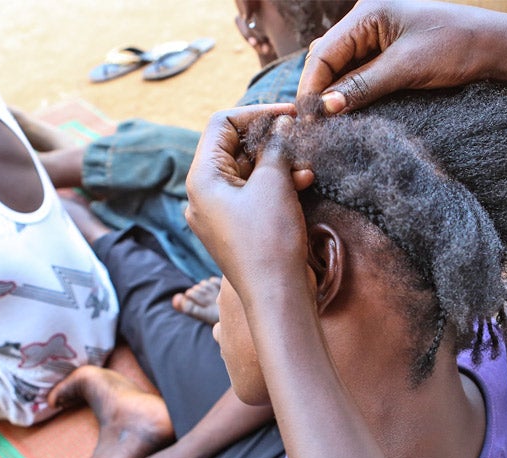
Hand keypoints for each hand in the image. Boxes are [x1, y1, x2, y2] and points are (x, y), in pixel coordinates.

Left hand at [185, 104, 313, 302]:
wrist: (276, 296)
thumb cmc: (270, 240)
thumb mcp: (274, 183)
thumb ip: (275, 147)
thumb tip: (282, 124)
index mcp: (201, 179)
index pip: (222, 125)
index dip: (257, 113)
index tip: (290, 113)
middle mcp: (203, 195)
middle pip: (233, 148)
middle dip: (269, 140)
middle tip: (300, 135)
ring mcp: (218, 214)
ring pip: (246, 173)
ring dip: (276, 163)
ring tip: (305, 167)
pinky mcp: (236, 229)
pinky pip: (252, 196)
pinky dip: (274, 185)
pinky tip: (301, 183)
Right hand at [297, 0, 494, 112]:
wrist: (494, 49)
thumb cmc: (455, 47)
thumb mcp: (405, 68)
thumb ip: (363, 86)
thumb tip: (326, 108)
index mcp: (367, 13)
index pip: (323, 52)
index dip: (311, 86)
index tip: (308, 118)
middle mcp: (367, 22)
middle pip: (327, 60)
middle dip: (319, 91)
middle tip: (315, 127)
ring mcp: (378, 39)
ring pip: (342, 70)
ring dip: (335, 96)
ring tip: (330, 126)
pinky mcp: (389, 56)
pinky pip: (360, 75)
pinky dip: (353, 94)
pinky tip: (350, 114)